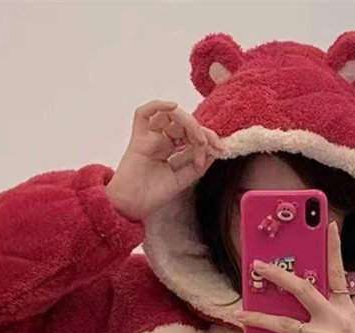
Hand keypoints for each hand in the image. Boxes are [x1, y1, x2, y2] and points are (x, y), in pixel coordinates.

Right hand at [106, 100, 224, 220]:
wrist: (133, 205)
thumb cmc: (153, 195)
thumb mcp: (183, 180)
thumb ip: (197, 165)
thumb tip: (214, 150)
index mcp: (171, 150)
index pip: (191, 135)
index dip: (208, 137)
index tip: (221, 148)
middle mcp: (161, 141)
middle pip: (183, 123)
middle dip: (200, 131)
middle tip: (208, 145)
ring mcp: (150, 138)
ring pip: (168, 116)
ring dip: (187, 122)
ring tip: (196, 138)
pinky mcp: (138, 139)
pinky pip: (143, 114)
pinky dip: (158, 105)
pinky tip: (172, 107)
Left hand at [235, 223, 354, 332]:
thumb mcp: (343, 328)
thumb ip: (322, 314)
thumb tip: (285, 305)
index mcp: (343, 307)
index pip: (337, 272)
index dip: (333, 248)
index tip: (329, 224)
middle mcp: (336, 319)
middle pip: (304, 290)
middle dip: (278, 276)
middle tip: (257, 265)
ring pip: (286, 325)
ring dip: (259, 319)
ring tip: (239, 314)